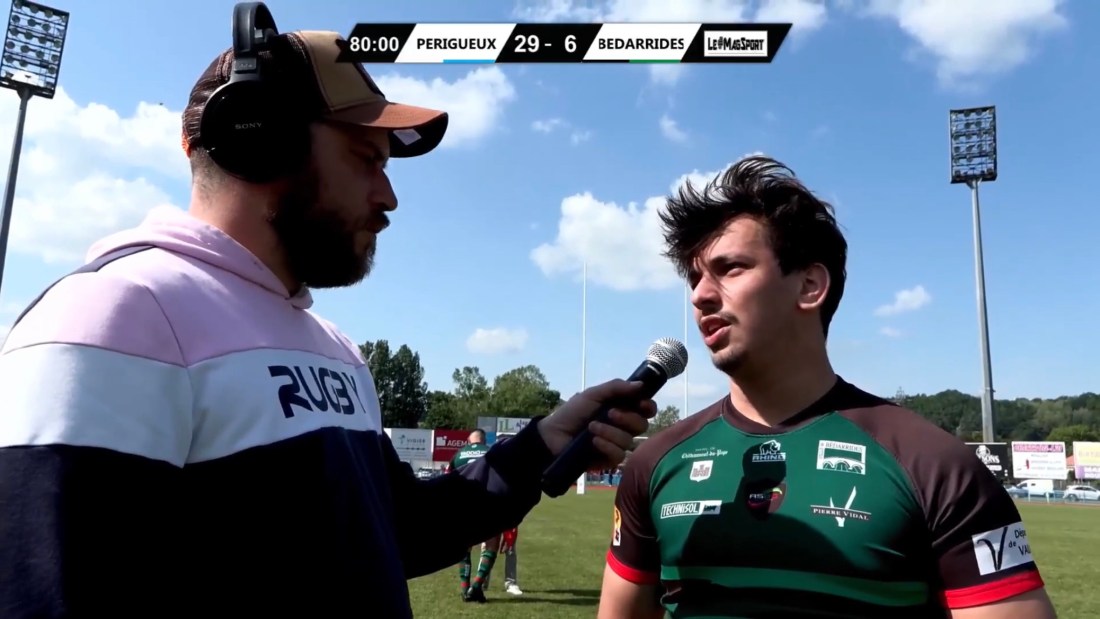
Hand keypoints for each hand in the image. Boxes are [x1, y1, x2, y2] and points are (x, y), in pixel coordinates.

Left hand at [537, 379, 656, 467]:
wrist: (553, 435)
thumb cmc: (572, 412)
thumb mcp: (592, 395)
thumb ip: (616, 388)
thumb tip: (641, 385)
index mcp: (622, 408)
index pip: (646, 409)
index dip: (648, 407)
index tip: (642, 404)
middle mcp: (623, 426)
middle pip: (642, 425)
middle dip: (628, 418)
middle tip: (610, 413)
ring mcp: (617, 443)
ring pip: (630, 440)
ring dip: (611, 432)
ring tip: (592, 427)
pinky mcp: (609, 459)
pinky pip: (619, 454)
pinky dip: (607, 445)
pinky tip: (594, 442)